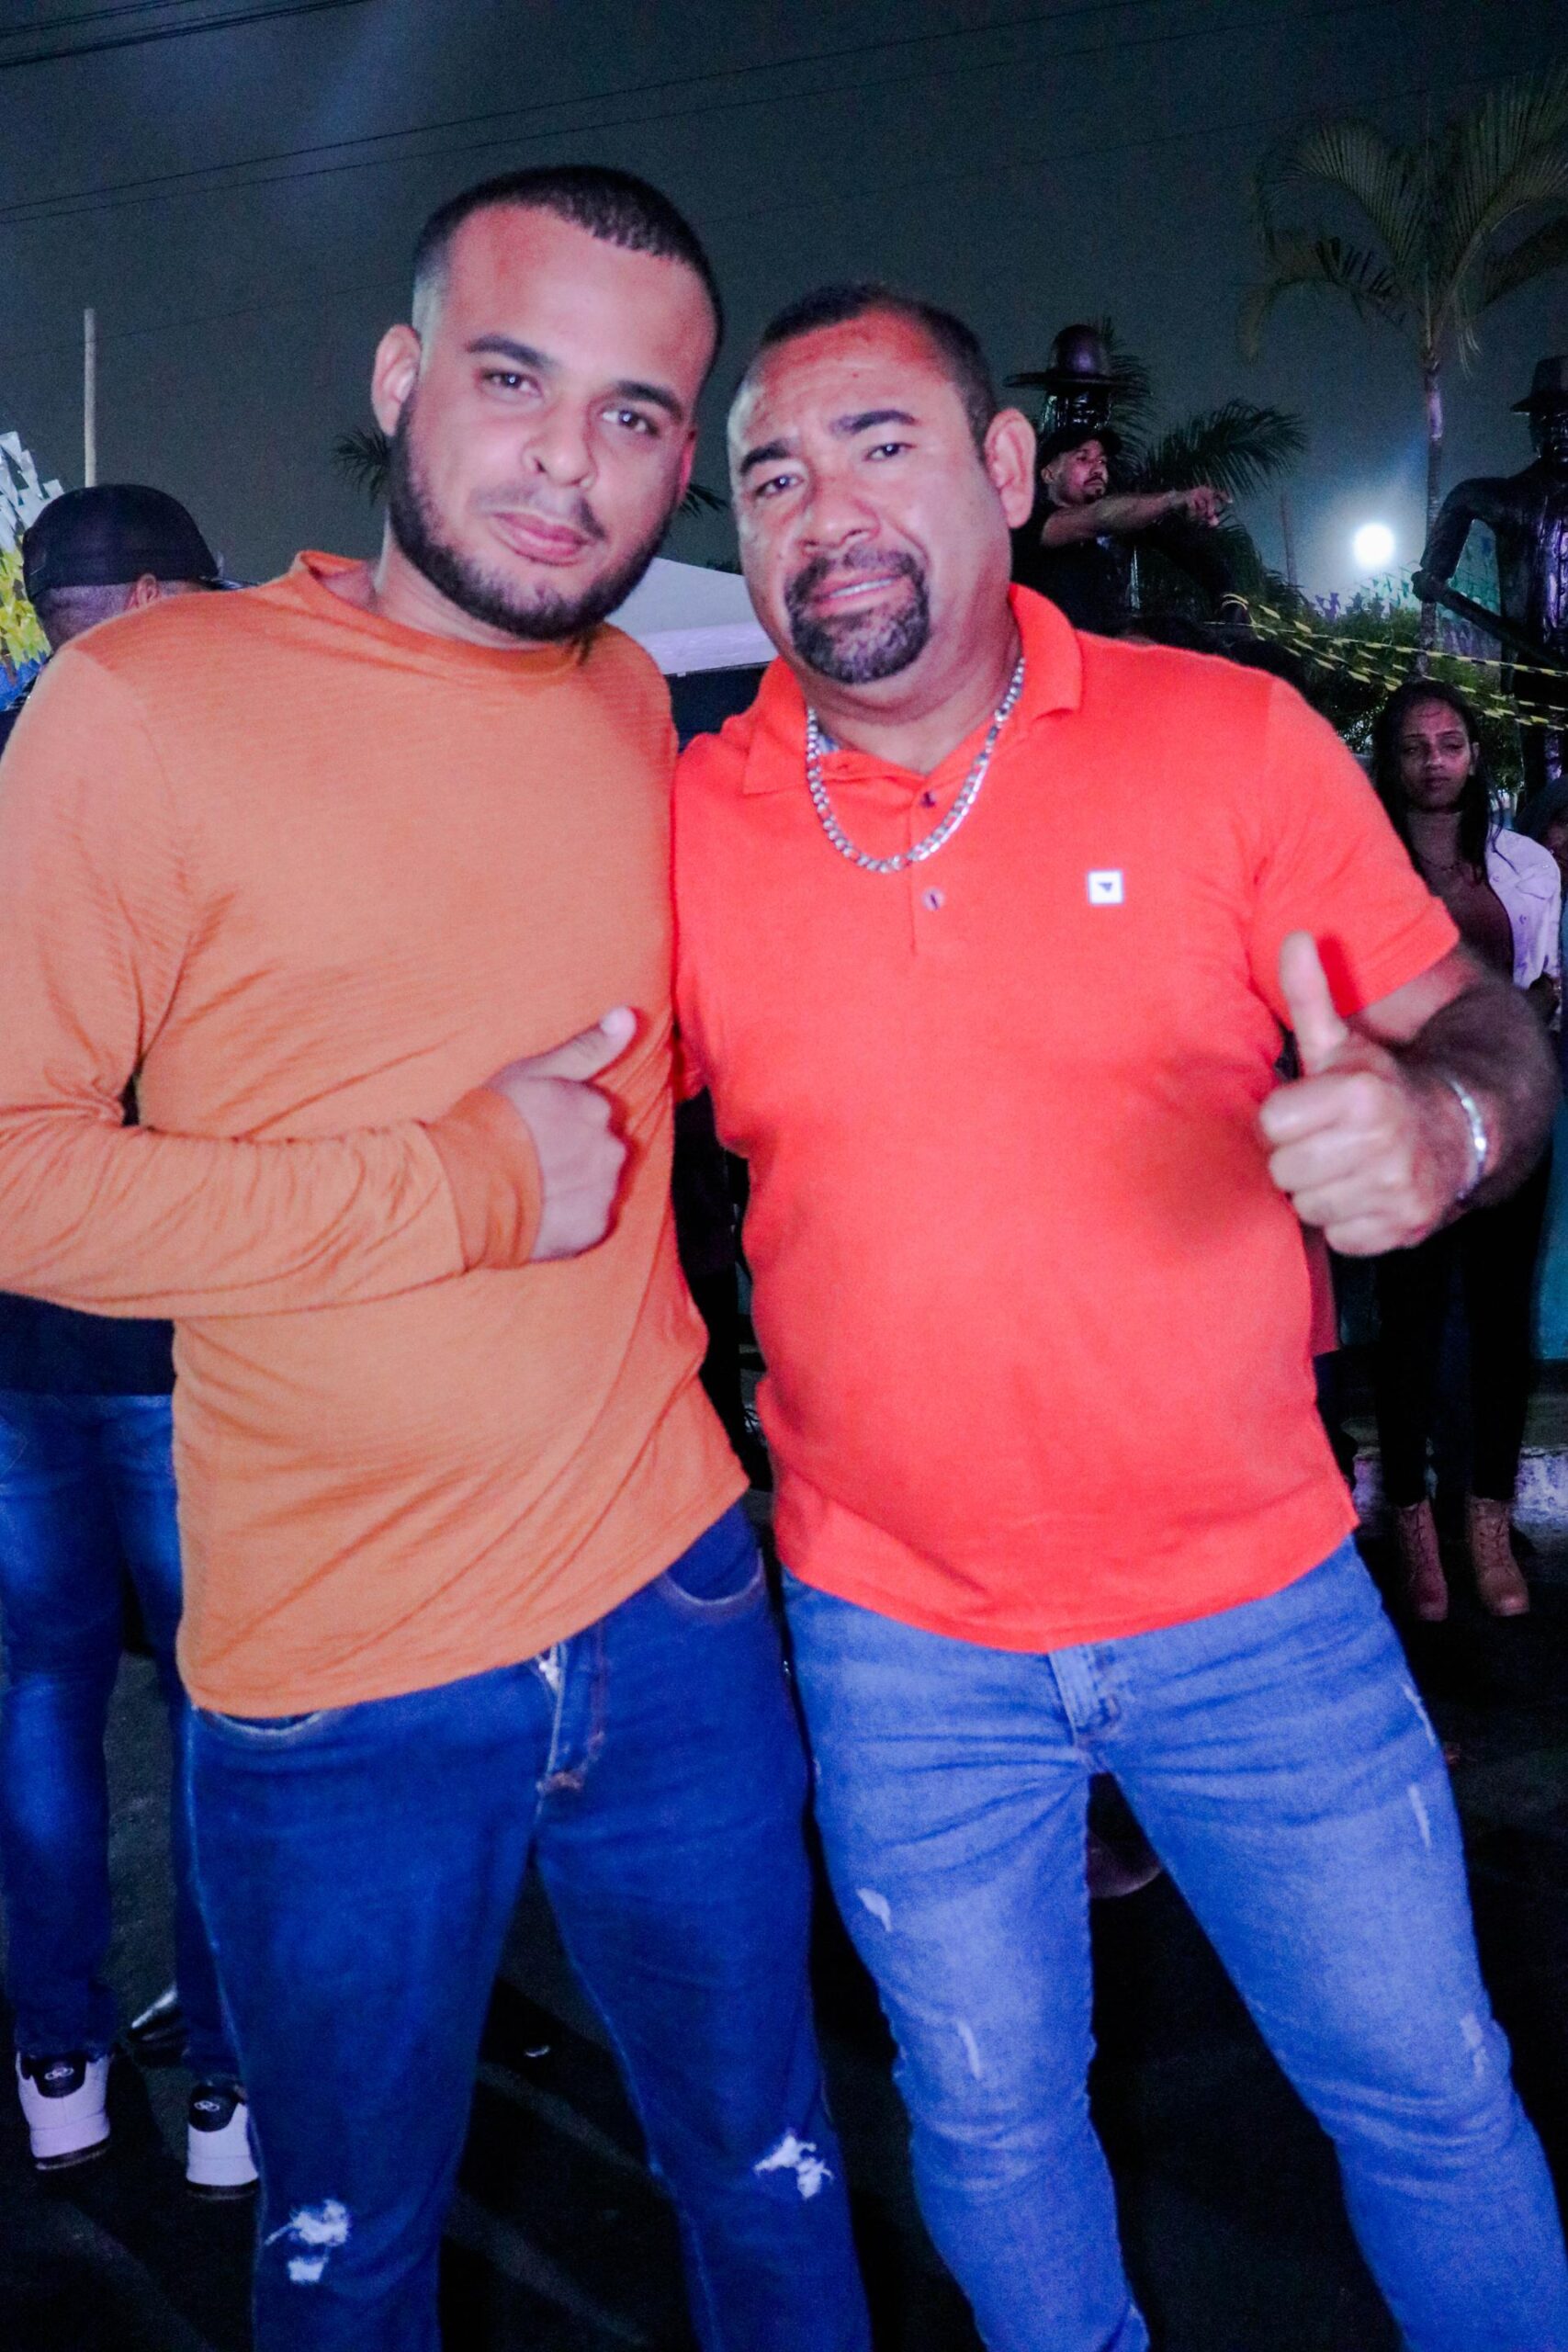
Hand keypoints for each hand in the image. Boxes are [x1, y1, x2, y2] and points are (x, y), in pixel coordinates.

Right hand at [486, 1009, 634, 1260]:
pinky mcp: (595, 1227)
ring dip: (579, 1184)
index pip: (595, 1110)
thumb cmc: (493, 1121)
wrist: (467, 1188)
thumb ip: (587, 1046)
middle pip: (604, 1147)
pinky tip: (544, 1212)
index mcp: (597, 1107)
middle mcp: (611, 1148)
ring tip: (538, 1188)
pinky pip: (593, 1218)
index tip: (537, 1128)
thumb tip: (630, 1016)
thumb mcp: (535, 1071)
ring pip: (602, 1183)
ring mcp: (605, 1190)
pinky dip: (575, 1217)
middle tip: (536, 1161)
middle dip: (579, 1152)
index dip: (565, 1119)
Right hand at [1174, 484, 1227, 527]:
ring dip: (1200, 514)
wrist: (1174, 500)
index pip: (1218, 493)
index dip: (1224, 497)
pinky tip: (1189, 518)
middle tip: (1209, 516)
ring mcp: (1195, 492)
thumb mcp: (1200, 511)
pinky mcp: (1188, 497)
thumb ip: (1209, 517)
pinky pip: (1194, 508)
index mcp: (1207, 491)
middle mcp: (1202, 490)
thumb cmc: (1189, 505)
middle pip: (1211, 500)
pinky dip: (1192, 515)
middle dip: (1211, 510)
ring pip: (1202, 506)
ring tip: (1194, 518)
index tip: (1230, 502)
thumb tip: (1216, 524)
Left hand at [1258, 934, 1471, 1253]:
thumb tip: (1295, 937)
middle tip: (1328, 1141)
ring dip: (1321, 1190)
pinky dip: (1348, 1220)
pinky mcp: (1402, 1230)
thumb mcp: (1342, 1041)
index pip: (1272, 1125)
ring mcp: (1396, 1192)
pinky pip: (1339, 1236)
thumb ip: (1310, 995)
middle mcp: (1383, 1146)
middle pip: (1284, 1171)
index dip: (1287, 1118)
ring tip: (1347, 1165)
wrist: (1462, 1128)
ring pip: (1308, 1207)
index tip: (1312, 1110)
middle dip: (1300, 1156)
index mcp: (1361, 1095)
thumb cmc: (1380, 1086)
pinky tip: (1365, 1193)